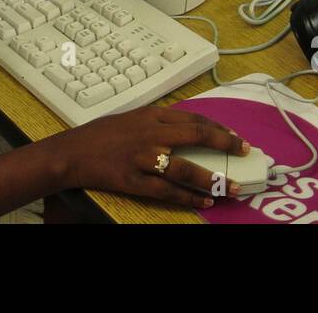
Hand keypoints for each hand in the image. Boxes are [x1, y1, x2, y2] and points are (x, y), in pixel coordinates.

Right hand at [55, 107, 248, 207]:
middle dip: (225, 145)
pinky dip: (188, 198)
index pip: (194, 118)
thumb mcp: (132, 118)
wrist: (72, 152)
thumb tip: (184, 128)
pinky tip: (203, 202)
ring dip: (212, 179)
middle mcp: (152, 133)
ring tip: (232, 188)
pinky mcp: (135, 180)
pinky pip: (167, 191)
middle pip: (197, 136)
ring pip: (186, 168)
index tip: (235, 136)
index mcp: (152, 115)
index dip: (218, 127)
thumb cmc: (100, 134)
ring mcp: (144, 157)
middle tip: (245, 153)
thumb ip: (157, 122)